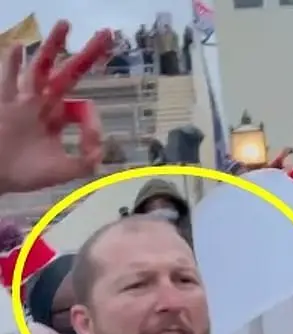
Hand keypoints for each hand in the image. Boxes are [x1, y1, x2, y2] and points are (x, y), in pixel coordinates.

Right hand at [0, 21, 112, 194]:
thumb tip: (101, 145)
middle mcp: (42, 104)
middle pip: (67, 74)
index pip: (81, 105)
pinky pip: (7, 81)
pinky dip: (11, 64)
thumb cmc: (27, 173)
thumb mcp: (65, 170)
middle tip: (106, 34)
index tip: (91, 139)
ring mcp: (22, 101)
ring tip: (66, 25)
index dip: (91, 119)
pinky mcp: (3, 104)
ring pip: (40, 68)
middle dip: (86, 56)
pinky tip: (17, 47)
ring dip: (52, 46)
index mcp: (56, 118)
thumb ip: (87, 160)